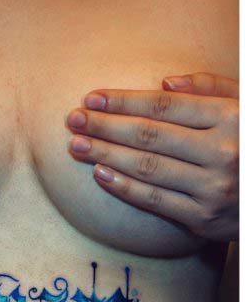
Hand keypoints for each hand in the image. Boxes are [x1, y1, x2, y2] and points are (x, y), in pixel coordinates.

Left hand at [67, 72, 238, 242]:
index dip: (125, 100)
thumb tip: (164, 82)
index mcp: (230, 118)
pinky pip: (156, 201)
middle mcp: (221, 151)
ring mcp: (212, 188)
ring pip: (148, 168)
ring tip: (78, 145)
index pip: (166, 106)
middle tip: (73, 120)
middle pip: (150, 135)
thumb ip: (211, 89)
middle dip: (106, 125)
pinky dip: (125, 187)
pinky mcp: (203, 219)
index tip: (92, 97)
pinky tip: (101, 174)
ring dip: (107, 155)